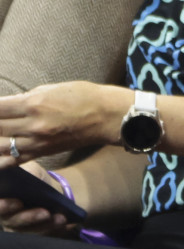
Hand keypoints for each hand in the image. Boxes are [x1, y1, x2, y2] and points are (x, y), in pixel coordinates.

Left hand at [0, 82, 129, 160]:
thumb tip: (9, 103)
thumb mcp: (54, 88)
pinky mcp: (42, 152)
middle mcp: (32, 124)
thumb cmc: (85, 96)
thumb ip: (28, 97)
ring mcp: (37, 141)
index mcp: (34, 104)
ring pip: (0, 146)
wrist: (108, 116)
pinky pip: (14, 160)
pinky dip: (1, 159)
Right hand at [0, 162, 76, 235]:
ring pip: (29, 232)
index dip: (4, 206)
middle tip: (45, 213)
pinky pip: (42, 236)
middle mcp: (5, 216)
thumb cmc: (34, 178)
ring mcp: (18, 228)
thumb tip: (27, 175)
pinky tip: (65, 224)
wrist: (49, 189)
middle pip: (12, 221)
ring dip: (46, 226)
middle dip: (29, 217)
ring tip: (61, 218)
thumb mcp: (31, 170)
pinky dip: (55, 231)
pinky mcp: (33, 234)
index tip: (18, 203)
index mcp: (1, 199)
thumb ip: (26, 172)